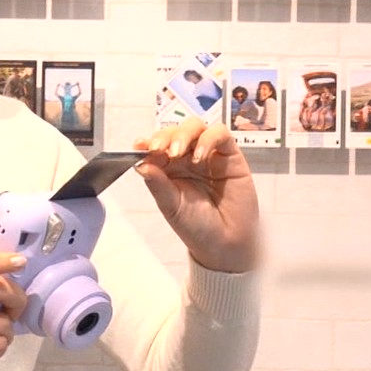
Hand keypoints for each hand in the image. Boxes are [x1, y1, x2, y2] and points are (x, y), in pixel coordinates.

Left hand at [133, 116, 260, 273]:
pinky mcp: (230, 155)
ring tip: (178, 152)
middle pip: (174, 131)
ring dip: (184, 134)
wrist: (225, 244)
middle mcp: (187, 157)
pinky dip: (208, 139)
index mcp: (168, 168)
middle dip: (165, 136)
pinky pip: (220, 134)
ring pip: (195, 126)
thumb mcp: (171, 206)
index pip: (156, 145)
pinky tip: (200, 156)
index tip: (139, 145)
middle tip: (159, 149)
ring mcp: (208, 154)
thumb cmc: (197, 226)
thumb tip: (140, 164)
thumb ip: (157, 184)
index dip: (147, 141)